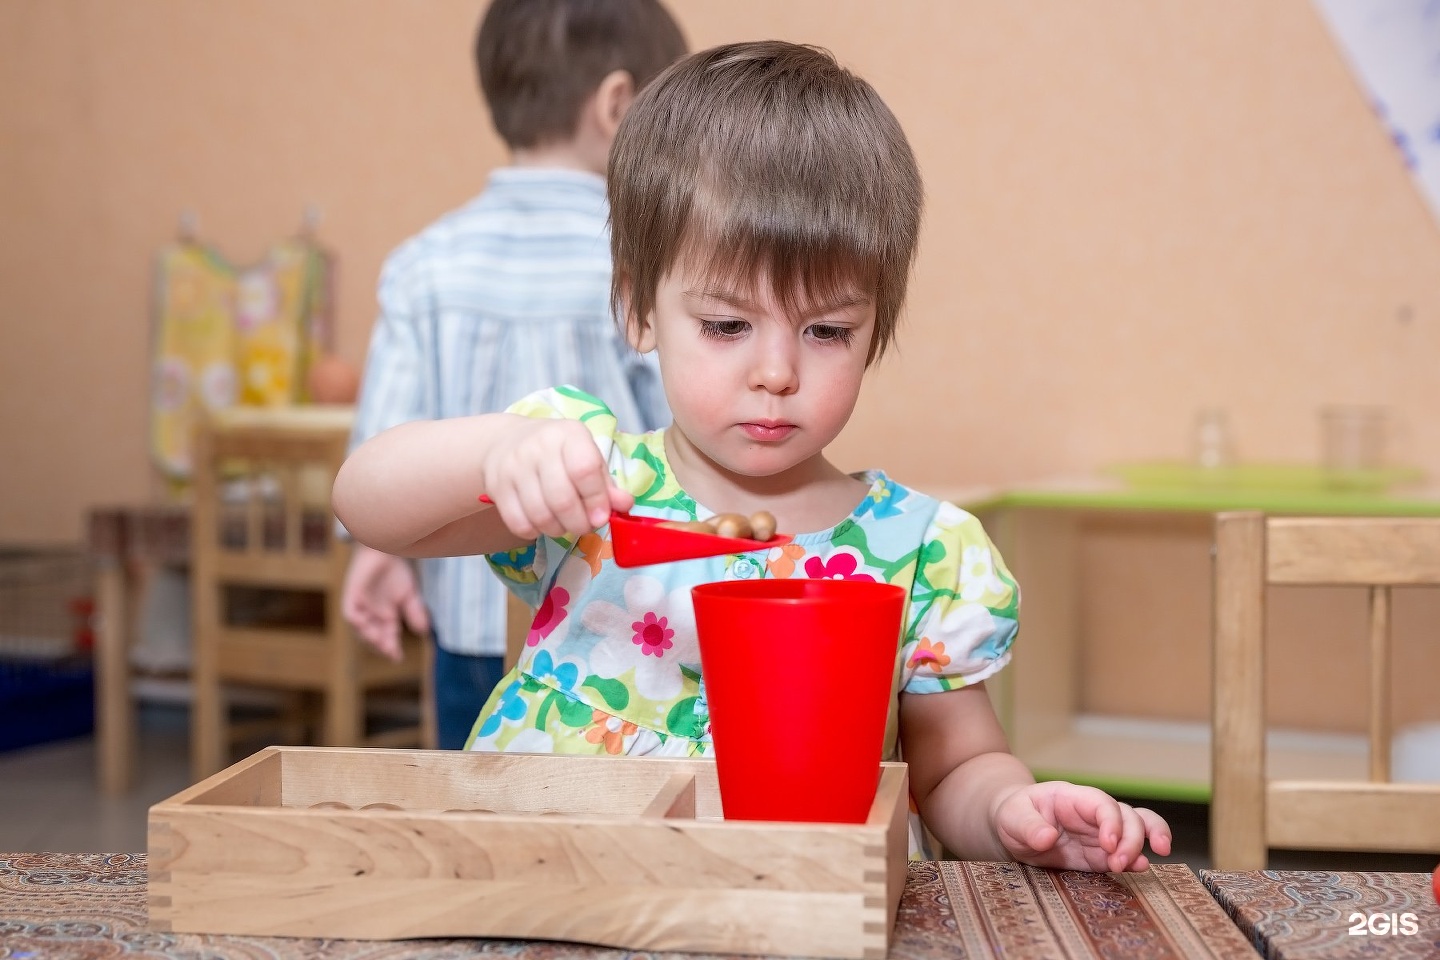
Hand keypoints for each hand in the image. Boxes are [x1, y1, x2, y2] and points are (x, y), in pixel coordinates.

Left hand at [341, 544, 429, 660]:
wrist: (384, 549)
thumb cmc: (395, 570)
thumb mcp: (409, 596)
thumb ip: (415, 613)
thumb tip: (424, 632)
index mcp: (385, 617)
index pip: (387, 637)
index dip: (391, 648)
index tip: (398, 658)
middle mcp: (371, 615)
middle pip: (374, 637)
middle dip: (381, 645)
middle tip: (390, 651)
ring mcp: (360, 607)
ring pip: (361, 630)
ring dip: (369, 637)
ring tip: (380, 643)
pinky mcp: (352, 597)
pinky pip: (351, 615)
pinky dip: (358, 622)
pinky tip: (366, 624)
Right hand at [481, 417, 632, 539]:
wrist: (507, 441)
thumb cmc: (558, 454)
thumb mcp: (587, 458)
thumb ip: (607, 484)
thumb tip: (625, 505)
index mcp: (569, 434)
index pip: (585, 470)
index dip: (596, 500)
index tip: (601, 517)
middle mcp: (538, 446)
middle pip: (562, 499)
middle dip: (578, 523)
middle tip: (583, 526)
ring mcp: (514, 465)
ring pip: (540, 515)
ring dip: (558, 530)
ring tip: (564, 524)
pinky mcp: (496, 486)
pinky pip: (518, 522)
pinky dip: (534, 531)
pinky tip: (541, 522)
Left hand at [991, 781, 1171, 871]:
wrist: (1013, 829)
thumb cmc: (1014, 815)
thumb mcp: (1012, 816)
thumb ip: (1027, 825)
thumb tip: (1046, 837)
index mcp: (1073, 798)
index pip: (1103, 803)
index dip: (1111, 822)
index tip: (1108, 844)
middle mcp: (1092, 813)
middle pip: (1127, 816)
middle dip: (1130, 839)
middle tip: (1118, 863)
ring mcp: (1099, 833)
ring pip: (1136, 829)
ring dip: (1141, 845)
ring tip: (1140, 866)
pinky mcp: (1099, 854)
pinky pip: (1125, 853)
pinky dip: (1136, 859)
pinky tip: (1139, 868)